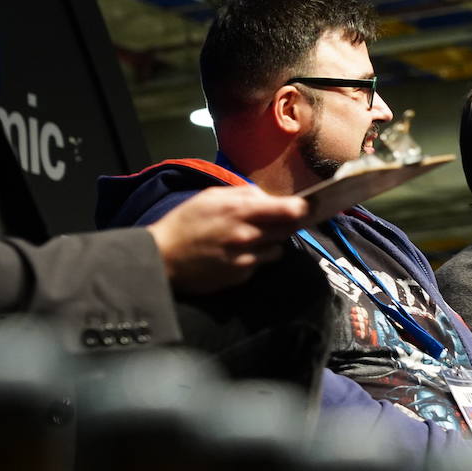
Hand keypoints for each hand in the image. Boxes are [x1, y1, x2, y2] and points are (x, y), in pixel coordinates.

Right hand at [146, 185, 306, 294]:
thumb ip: (242, 194)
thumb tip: (267, 197)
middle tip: (279, 220)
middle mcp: (248, 236)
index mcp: (240, 211)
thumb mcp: (210, 197)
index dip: (303, 208)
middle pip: (288, 230)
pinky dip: (255, 258)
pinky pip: (260, 264)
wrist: (162, 260)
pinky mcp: (242, 276)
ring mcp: (247, 258)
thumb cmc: (184, 223)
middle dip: (287, 224)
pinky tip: (236, 254)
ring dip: (271, 243)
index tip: (309, 206)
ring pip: (277, 249)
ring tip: (249, 239)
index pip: (288, 210)